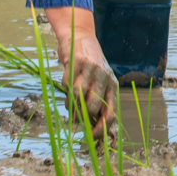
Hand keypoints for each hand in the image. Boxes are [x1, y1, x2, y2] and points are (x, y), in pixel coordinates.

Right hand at [46, 7, 117, 138]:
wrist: (80, 37)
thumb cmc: (89, 67)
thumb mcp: (99, 83)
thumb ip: (95, 102)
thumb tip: (90, 128)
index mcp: (112, 86)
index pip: (110, 112)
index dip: (101, 128)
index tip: (90, 138)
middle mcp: (105, 77)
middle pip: (92, 106)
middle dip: (81, 116)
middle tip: (74, 117)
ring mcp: (91, 69)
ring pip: (77, 96)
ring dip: (70, 104)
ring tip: (69, 102)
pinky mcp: (77, 61)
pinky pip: (67, 83)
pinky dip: (64, 89)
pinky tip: (66, 85)